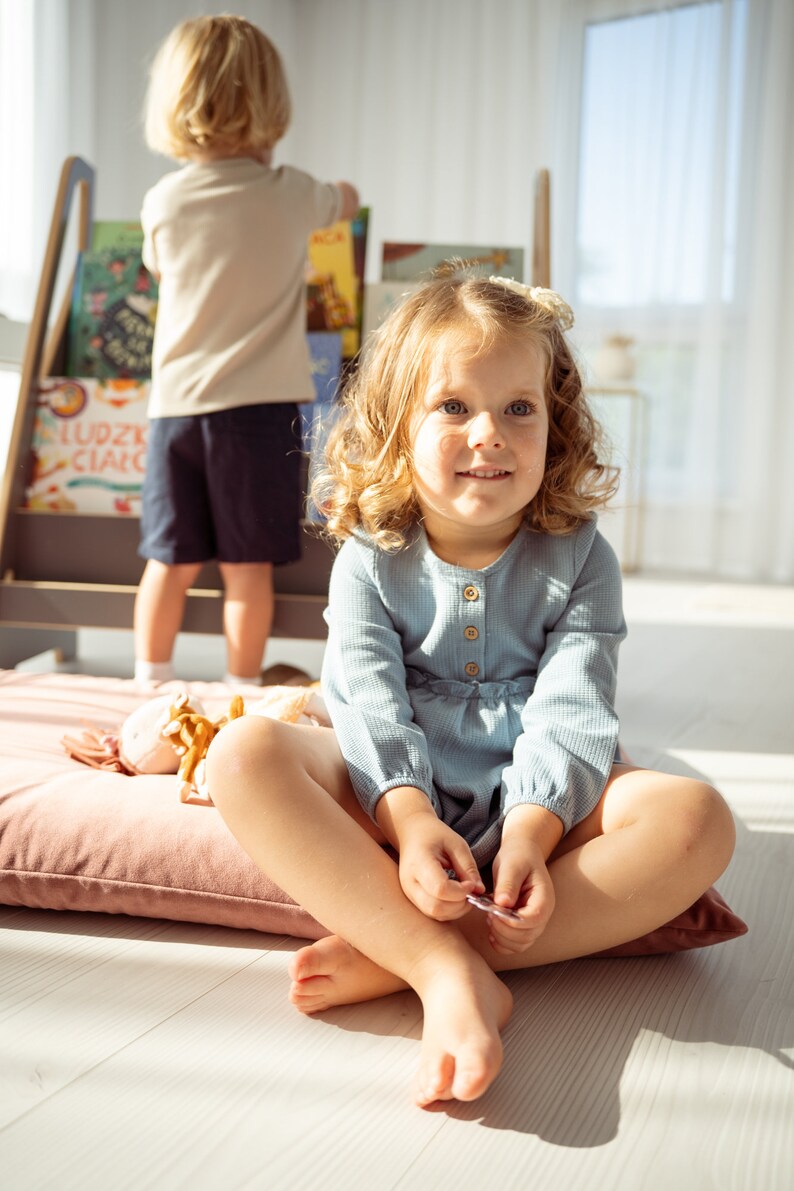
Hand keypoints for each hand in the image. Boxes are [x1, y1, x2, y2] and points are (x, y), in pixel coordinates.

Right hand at [397, 811, 483, 921]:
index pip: (440, 889)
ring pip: (434, 914)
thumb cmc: (433, 834)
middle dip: (459, 905)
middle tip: (471, 893)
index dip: (460, 891)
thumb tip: (479, 890)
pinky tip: (456, 897)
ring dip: (455, 910)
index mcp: (419, 863)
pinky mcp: (413, 898)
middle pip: (436, 907)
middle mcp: (410, 882)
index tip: (471, 884)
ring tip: (464, 895)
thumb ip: (468, 867)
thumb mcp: (456, 844)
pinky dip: (448, 910)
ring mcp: (409, 892)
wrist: (411, 833)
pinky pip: (432, 913)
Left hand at [487, 811, 559, 954]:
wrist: (522, 855)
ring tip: (490, 919)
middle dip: (503, 930)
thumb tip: (502, 903)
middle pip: (527, 936)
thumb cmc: (518, 857)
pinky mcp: (523, 927)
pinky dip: (501, 943)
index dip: (511, 921)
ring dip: (502, 937)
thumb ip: (508, 883)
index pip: (533, 920)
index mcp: (544, 898)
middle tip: (488, 914)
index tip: (494, 912)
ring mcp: (534, 923)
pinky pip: (514, 945)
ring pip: (520, 945)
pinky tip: (491, 931)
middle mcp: (542, 914)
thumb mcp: (511, 865)